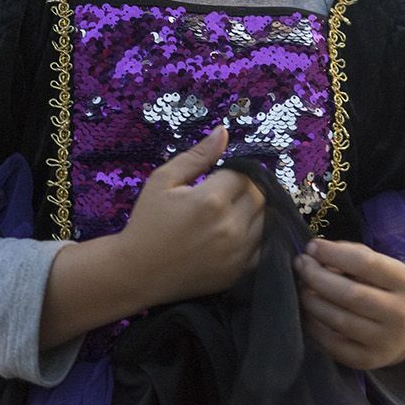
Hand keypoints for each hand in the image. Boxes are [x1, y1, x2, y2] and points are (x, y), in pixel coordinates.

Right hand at [116, 125, 264, 304]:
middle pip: (260, 195)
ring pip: (268, 220)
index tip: (219, 178)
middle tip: (226, 193)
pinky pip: (266, 247)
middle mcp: (230, 226)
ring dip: (256, 211)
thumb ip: (197, 156)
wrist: (137, 272)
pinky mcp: (239, 272)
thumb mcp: (163, 181)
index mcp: (211, 200)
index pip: (243, 174)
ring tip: (233, 211)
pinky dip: (260, 236)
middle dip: (247, 189)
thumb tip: (224, 131)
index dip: (233, 172)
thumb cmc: (147, 222)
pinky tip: (241, 232)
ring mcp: (238, 253)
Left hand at [296, 238, 404, 369]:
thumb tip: (315, 253)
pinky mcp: (367, 360)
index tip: (311, 246)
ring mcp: (384, 340)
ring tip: (302, 288)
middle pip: (351, 294)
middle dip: (318, 277)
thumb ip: (350, 255)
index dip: (334, 253)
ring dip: (312, 301)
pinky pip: (332, 344)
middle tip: (300, 265)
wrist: (404, 332)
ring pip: (339, 320)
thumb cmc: (381, 288)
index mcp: (403, 281)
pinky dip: (314, 325)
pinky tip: (307, 312)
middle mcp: (399, 313)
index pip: (366, 263)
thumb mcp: (378, 266)